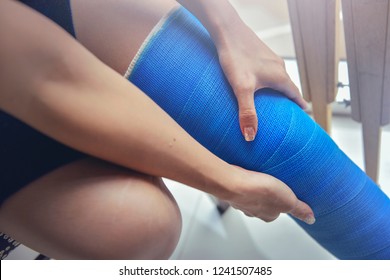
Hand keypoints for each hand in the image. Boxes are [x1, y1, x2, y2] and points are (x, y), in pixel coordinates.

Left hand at [215, 19, 306, 140]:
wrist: (227, 30)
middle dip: (289, 100)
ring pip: (278, 78)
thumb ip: (247, 112)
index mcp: (280, 77)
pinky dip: (267, 80)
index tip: (305, 116)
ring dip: (278, 89)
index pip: (296, 95)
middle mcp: (278, 67)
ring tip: (272, 101)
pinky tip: (256, 83)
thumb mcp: (241, 88)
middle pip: (288, 87)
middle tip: (288, 113)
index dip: (300, 107)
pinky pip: (268, 70)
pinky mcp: (259, 53)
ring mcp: (269, 59)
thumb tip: (250, 137)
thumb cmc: (236, 57)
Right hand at [224, 166, 314, 223]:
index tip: (285, 192)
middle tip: (272, 182)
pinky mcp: (232, 189)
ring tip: (260, 175)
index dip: (282, 201)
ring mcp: (241, 201)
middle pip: (263, 204)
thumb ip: (300, 209)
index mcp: (268, 215)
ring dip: (254, 188)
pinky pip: (240, 186)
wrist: (234, 182)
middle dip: (267, 194)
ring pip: (250, 195)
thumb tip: (310, 219)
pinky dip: (243, 181)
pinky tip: (247, 173)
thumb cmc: (259, 192)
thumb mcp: (289, 201)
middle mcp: (253, 211)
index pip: (278, 211)